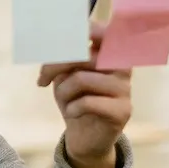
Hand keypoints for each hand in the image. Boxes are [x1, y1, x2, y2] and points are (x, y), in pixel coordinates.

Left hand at [36, 22, 131, 167]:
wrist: (85, 136)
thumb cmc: (75, 99)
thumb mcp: (65, 75)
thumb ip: (63, 57)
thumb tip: (51, 43)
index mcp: (110, 52)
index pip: (100, 31)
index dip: (79, 32)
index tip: (57, 43)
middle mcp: (122, 66)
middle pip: (83, 55)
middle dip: (54, 67)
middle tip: (43, 79)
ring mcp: (125, 88)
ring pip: (81, 79)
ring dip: (63, 92)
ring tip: (64, 101)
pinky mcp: (123, 110)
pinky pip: (88, 102)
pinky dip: (72, 108)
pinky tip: (73, 113)